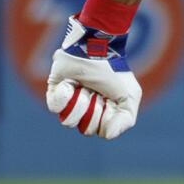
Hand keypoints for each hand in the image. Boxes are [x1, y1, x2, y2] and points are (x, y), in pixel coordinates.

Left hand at [45, 16, 142, 138]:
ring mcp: (70, 102)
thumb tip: (107, 135)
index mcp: (104, 113)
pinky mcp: (55, 91)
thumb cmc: (114, 72)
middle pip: (86, 129)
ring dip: (79, 103)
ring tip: (84, 87)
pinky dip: (64, 96)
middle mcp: (86, 110)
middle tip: (97, 93)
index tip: (111, 101)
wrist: (95, 48)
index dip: (107, 118)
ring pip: (68, 121)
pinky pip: (54, 107)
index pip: (103, 131)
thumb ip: (125, 121)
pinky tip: (70, 84)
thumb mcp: (129, 97)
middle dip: (93, 111)